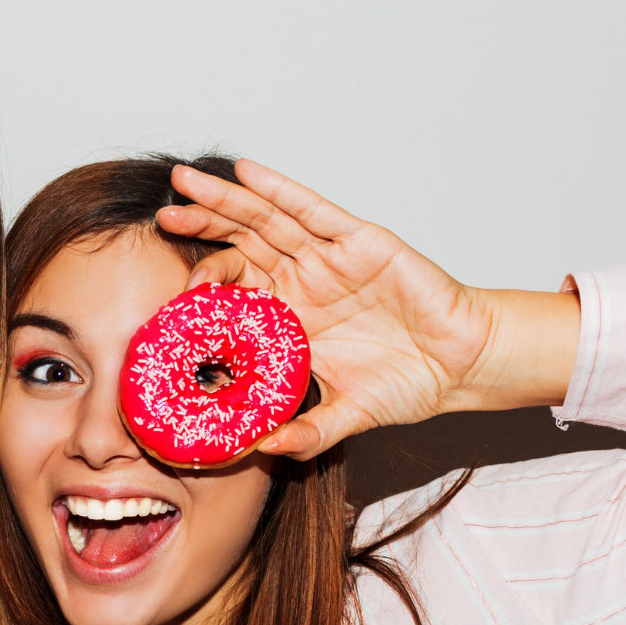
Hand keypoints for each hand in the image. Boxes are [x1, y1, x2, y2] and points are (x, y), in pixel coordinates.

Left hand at [157, 160, 569, 458]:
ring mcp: (329, 257)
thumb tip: (262, 452)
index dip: (203, 285)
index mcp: (291, 314)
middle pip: (241, 243)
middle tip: (162, 217)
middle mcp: (303, 278)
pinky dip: (279, 190)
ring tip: (185, 184)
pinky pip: (313, 210)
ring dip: (225, 201)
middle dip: (201, 227)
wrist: (463, 367)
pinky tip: (246, 172)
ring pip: (267, 219)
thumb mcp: (345, 415)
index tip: (170, 293)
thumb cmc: (409, 382)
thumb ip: (306, 434)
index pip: (236, 289)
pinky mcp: (361, 242)